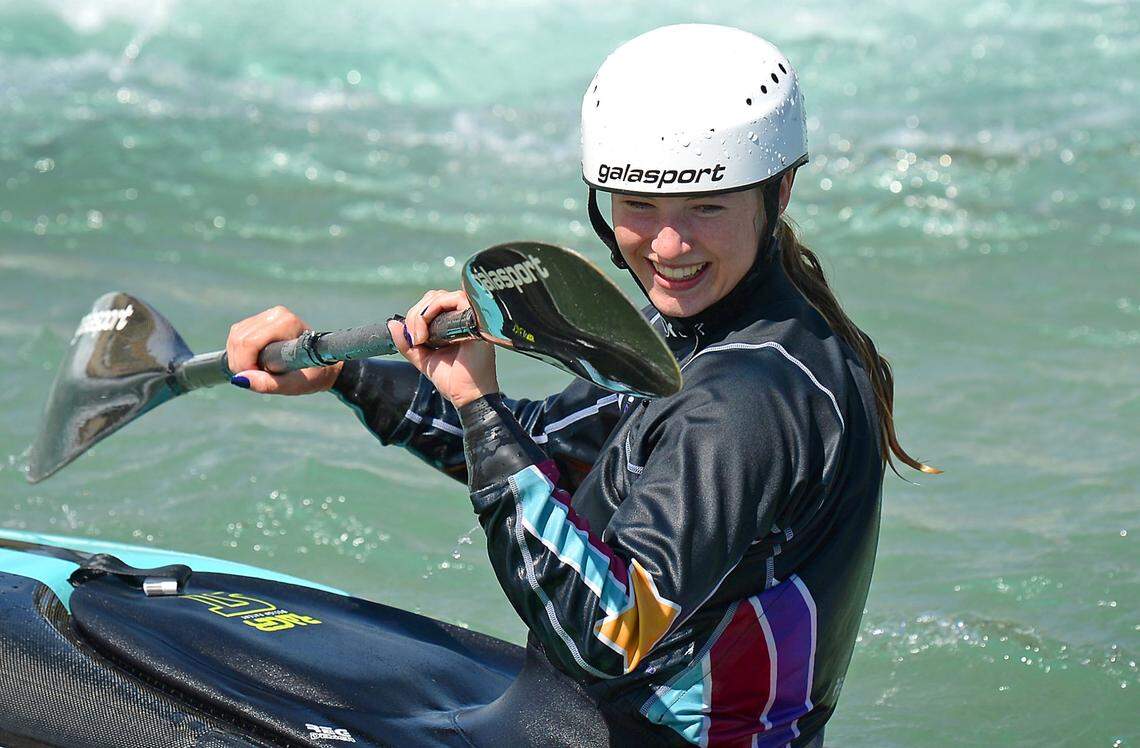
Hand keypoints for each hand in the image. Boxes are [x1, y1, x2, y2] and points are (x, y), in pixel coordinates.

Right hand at [226, 305, 342, 394]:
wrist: (322, 365)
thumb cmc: (311, 375)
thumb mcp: (293, 385)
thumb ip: (268, 384)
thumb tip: (239, 379)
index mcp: (288, 324)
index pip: (249, 343)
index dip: (245, 364)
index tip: (259, 377)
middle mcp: (276, 314)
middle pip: (238, 339)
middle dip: (240, 364)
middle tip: (256, 378)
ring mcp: (266, 314)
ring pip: (234, 337)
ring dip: (238, 359)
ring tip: (257, 371)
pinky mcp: (257, 320)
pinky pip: (235, 336)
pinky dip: (238, 354)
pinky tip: (254, 362)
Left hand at [389, 289, 497, 407]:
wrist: (467, 395)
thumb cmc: (453, 380)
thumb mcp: (423, 358)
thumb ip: (407, 343)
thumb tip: (393, 324)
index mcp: (454, 325)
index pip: (432, 303)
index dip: (416, 315)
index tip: (412, 338)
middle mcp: (463, 318)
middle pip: (434, 296)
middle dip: (416, 314)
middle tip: (415, 339)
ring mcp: (471, 318)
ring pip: (441, 296)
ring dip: (422, 314)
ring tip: (420, 339)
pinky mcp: (477, 320)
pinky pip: (456, 299)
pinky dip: (435, 309)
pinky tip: (428, 333)